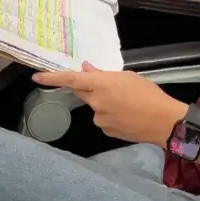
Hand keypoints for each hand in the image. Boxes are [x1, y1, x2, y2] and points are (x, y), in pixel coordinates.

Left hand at [34, 64, 185, 144]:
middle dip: (88, 88)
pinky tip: (126, 114)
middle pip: (82, 92)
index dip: (52, 78)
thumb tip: (86, 70)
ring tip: (127, 103)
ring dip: (104, 102)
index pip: (71, 80)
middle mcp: (96, 102)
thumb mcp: (128, 77)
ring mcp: (99, 119)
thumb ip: (103, 74)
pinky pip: (103, 118)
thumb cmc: (149, 95)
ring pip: (95, 106)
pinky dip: (110, 114)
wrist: (163, 122)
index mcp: (102, 85)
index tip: (36, 77)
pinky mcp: (105, 130)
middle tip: (109, 87)